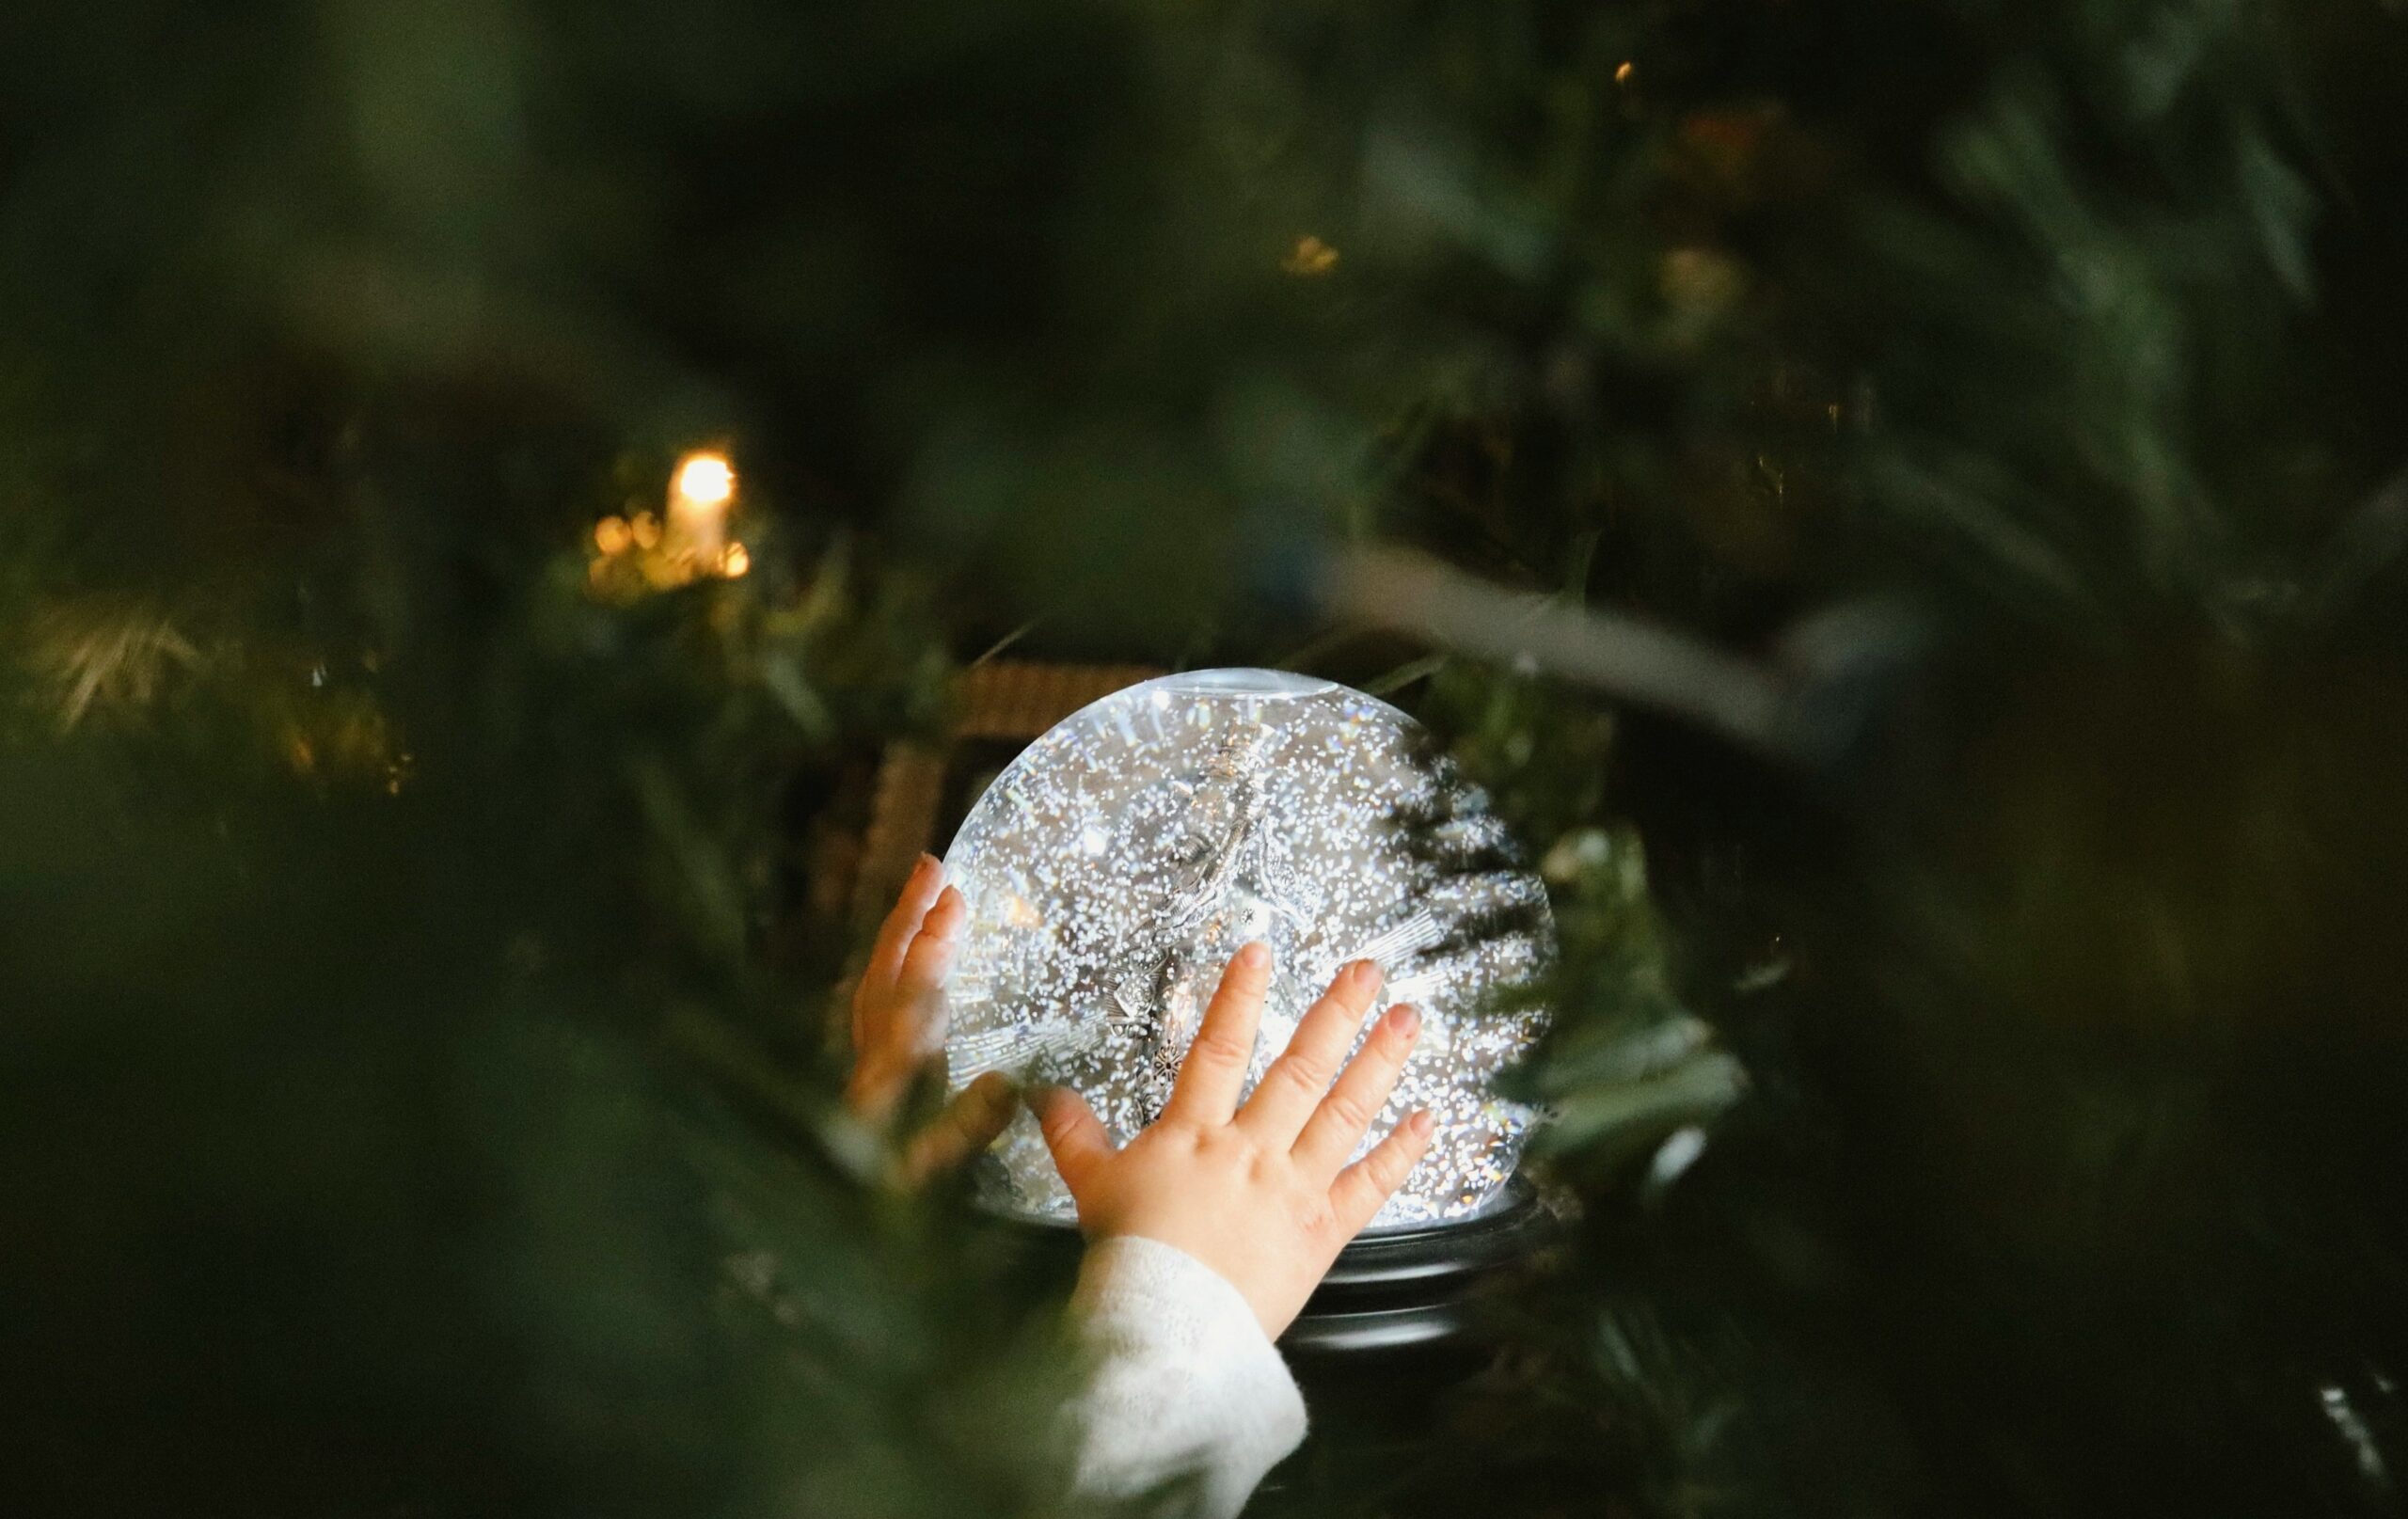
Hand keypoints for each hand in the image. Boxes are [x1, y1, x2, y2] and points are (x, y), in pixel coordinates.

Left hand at [847, 853, 1015, 1183]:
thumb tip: (1008, 1080)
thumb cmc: (889, 1195)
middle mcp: (873, 1053)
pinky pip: (875, 1000)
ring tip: (922, 894)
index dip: (933, 944)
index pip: (913, 991)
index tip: (953, 898)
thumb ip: (971, 1123)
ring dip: (898, 934)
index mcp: (892, 1068)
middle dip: (909, 915)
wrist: (835, 1216)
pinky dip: (891, 966)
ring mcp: (865, 1059)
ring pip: (875, 979)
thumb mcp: (937, 1166)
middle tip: (932, 864)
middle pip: (886, 969)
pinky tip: (906, 960)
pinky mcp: (866, 1071)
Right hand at [1031, 943, 1434, 1338]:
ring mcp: (1293, 1187)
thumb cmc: (1131, 1260)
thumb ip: (1076, 1137)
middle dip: (1336, 1014)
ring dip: (1379, 1062)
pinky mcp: (1323, 1230)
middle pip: (1300, 1069)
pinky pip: (1369, 1185)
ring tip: (1408, 1018)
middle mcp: (1252, 1150)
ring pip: (1343, 1113)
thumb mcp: (1093, 1189)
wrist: (1168, 1325)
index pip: (1219, 1049)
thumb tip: (1048, 1096)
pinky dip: (1400, 1152)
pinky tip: (1426, 1118)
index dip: (1239, 997)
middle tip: (1369, 970)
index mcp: (1195, 1134)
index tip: (1262, 951)